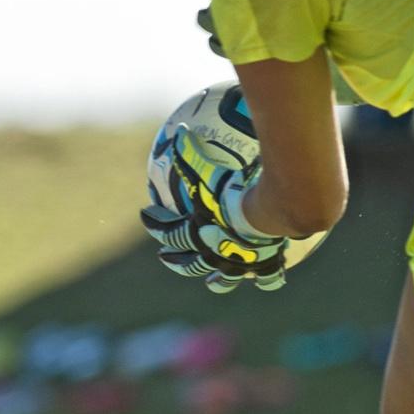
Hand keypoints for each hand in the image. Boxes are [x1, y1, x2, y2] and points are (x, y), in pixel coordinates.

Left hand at [140, 131, 289, 292]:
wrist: (266, 213)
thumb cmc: (233, 192)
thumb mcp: (207, 169)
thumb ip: (191, 152)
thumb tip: (179, 131)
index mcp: (197, 233)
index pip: (168, 232)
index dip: (155, 223)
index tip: (146, 215)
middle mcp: (214, 254)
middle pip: (188, 262)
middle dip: (175, 259)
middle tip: (164, 256)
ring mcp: (238, 264)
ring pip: (223, 280)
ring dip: (215, 281)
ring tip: (211, 281)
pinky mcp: (265, 266)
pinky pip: (268, 279)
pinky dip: (267, 280)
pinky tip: (266, 282)